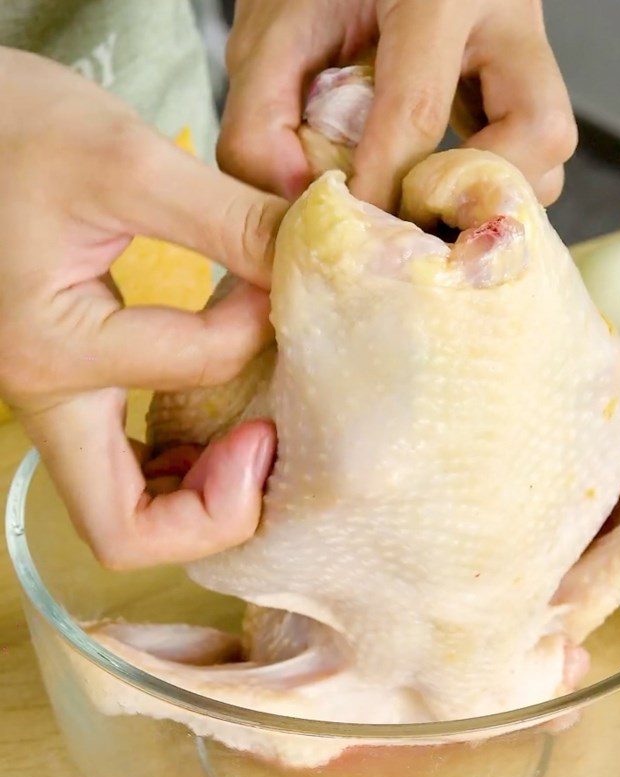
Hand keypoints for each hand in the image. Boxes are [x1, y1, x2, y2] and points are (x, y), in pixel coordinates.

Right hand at [0, 48, 286, 568]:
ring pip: (127, 508)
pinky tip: (224, 418)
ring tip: (260, 441)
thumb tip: (314, 263)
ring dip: (203, 497)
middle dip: (219, 511)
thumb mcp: (130, 164)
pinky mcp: (72, 384)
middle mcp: (45, 396)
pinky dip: (185, 463)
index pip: (199, 366)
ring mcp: (54, 400)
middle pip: (126, 528)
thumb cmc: (14, 129)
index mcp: (53, 347)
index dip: (260, 327)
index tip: (276, 277)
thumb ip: (231, 220)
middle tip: (271, 446)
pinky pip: (130, 464)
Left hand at [218, 0, 576, 208]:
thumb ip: (264, 114)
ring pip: (550, 146)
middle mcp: (505, 13)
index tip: (355, 240)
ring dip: (493, 191)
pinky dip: (495, 177)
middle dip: (478, 193)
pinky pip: (537, 144)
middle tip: (422, 215)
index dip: (381, 189)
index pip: (418, 111)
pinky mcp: (528, 67)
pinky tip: (444, 181)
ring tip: (431, 202)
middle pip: (539, 133)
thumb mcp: (273, 27)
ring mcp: (528, 40)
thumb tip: (299, 207)